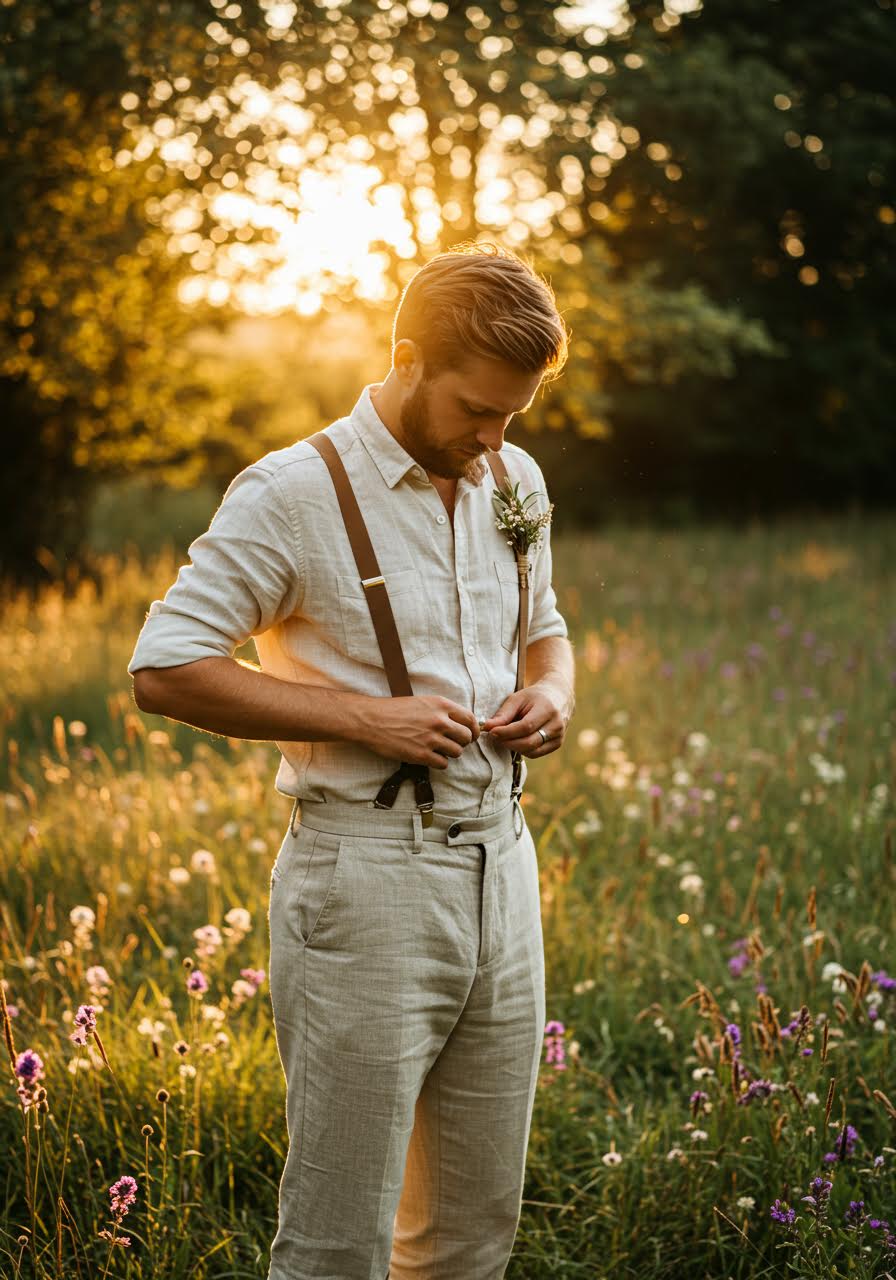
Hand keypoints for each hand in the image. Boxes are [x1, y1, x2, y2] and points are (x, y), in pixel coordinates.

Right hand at [354, 694, 479, 769]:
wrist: (371, 720)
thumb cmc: (394, 710)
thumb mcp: (422, 702)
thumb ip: (442, 711)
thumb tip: (461, 724)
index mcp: (441, 705)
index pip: (470, 719)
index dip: (474, 730)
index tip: (471, 736)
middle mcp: (439, 721)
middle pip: (466, 737)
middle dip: (462, 742)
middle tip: (452, 744)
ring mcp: (431, 739)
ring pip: (457, 752)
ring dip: (450, 753)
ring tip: (437, 750)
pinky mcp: (421, 755)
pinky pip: (443, 764)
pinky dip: (439, 763)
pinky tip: (429, 757)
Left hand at [480, 682, 570, 756]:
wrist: (558, 696)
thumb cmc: (534, 697)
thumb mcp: (517, 699)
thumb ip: (503, 714)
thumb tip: (487, 727)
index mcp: (548, 709)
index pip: (526, 726)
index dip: (507, 732)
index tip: (491, 732)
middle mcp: (557, 725)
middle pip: (529, 742)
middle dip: (508, 742)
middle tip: (494, 736)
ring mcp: (559, 736)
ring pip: (532, 751)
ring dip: (514, 747)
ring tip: (504, 737)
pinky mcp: (557, 744)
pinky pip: (536, 753)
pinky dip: (522, 750)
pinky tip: (515, 741)